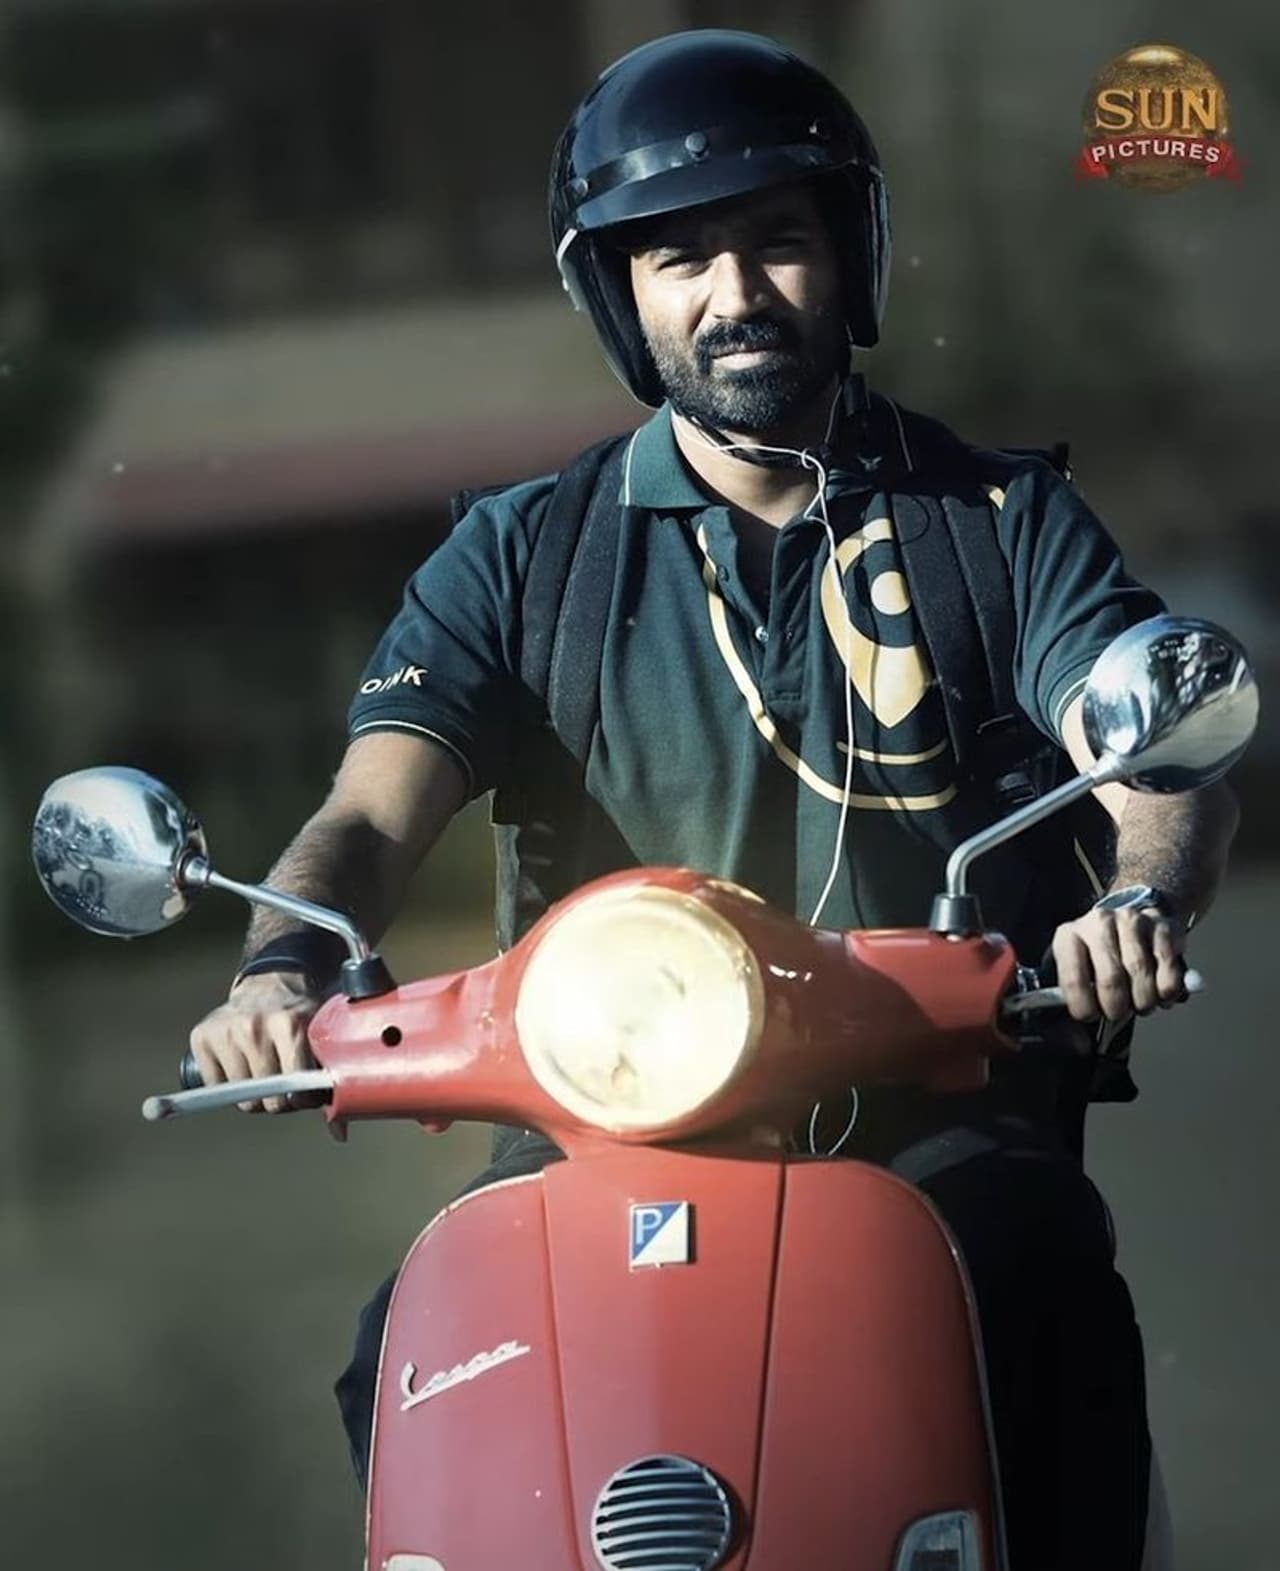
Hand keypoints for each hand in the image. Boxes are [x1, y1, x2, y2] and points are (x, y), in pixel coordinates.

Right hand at [188, 971, 324, 1113]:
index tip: (302, 1095)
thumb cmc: (300, 1015)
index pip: (293, 1087)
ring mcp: (226, 1031)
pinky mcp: (202, 1036)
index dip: (300, 1099)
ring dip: (252, 1094)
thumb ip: (328, 1082)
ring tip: (263, 1073)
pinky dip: (227, 1085)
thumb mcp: (320, 1037)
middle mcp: (255, 1026)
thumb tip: (340, 1133)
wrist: (270, 981)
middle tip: (282, 1086)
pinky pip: (215, 1085)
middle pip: (265, 1098)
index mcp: (289, 1025)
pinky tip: (240, 1067)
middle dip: (276, 1100)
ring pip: (239, 1096)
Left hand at [1049, 904, 1190, 1024]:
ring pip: (1142, 975)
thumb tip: (1078, 1046)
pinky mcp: (1162, 926)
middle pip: (1111, 979)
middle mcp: (1099, 923)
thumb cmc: (1098, 956)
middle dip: (1117, 1007)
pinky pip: (1169, 969)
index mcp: (1069, 936)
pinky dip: (1167, 991)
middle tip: (1119, 1012)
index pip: (1073, 979)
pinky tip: (1160, 993)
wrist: (1129, 920)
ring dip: (1144, 1001)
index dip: (1084, 1007)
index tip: (1091, 1016)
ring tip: (1140, 1003)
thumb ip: (1071, 1008)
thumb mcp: (1076, 974)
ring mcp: (1132, 921)